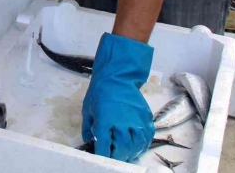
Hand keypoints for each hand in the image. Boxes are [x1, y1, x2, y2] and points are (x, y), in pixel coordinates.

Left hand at [82, 33, 154, 162]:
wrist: (116, 76)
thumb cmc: (99, 92)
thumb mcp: (87, 109)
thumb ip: (88, 128)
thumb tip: (89, 141)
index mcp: (105, 121)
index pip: (105, 146)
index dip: (103, 155)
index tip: (102, 158)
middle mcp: (122, 123)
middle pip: (123, 149)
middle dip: (118, 157)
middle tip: (115, 157)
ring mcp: (136, 120)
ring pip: (137, 145)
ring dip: (132, 153)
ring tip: (126, 154)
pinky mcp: (146, 117)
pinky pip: (147, 136)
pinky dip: (143, 144)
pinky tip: (137, 146)